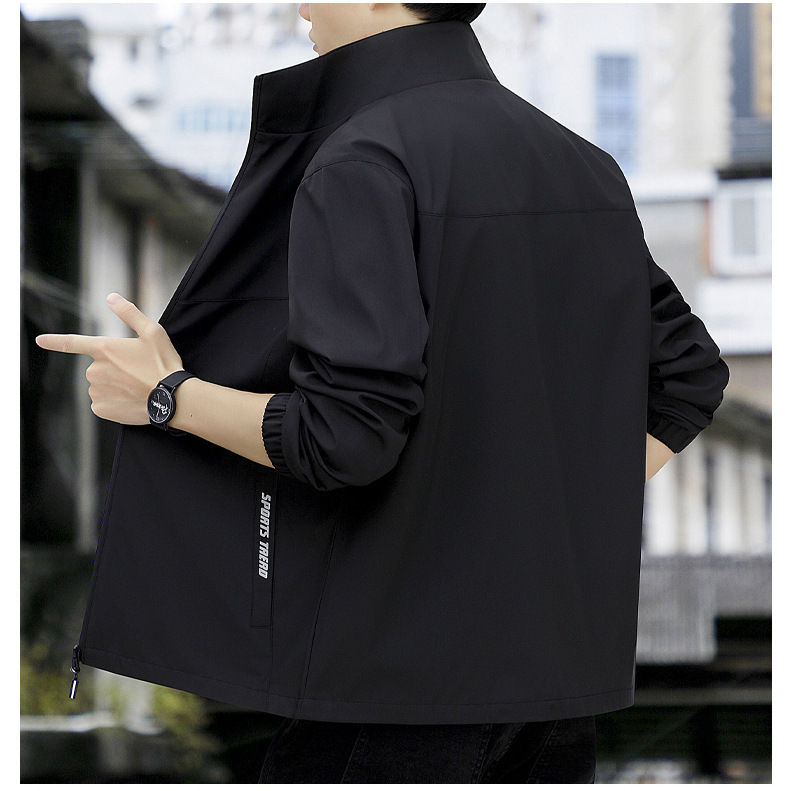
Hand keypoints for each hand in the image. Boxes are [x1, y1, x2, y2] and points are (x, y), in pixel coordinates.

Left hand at [35, 293, 184, 425]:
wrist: (172, 397)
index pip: (73, 342)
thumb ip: (129, 313)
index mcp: (105, 349)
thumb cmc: (163, 364)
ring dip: (114, 386)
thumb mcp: (152, 332)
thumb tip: (111, 297)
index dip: (54, 341)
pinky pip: (102, 403)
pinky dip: (114, 401)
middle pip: (98, 367)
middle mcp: (95, 370)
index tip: (40, 340)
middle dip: (113, 369)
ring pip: (100, 385)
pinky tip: (130, 399)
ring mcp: (96, 390)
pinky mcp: (101, 408)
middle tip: (137, 372)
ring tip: (136, 387)